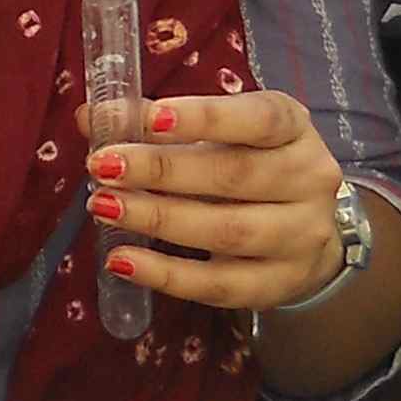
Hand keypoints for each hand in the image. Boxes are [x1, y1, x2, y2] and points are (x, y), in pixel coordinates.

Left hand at [87, 91, 360, 309]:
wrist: (303, 229)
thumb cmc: (248, 165)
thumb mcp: (216, 132)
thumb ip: (155, 122)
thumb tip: (91, 116)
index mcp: (293, 129)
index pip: (258, 118)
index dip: (206, 118)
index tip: (153, 119)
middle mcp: (309, 180)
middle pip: (235, 176)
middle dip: (162, 171)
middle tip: (103, 166)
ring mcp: (301, 237)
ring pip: (228, 231)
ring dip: (159, 219)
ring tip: (103, 206)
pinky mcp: (281, 284)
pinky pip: (220, 284)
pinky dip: (166, 275)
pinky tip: (122, 260)